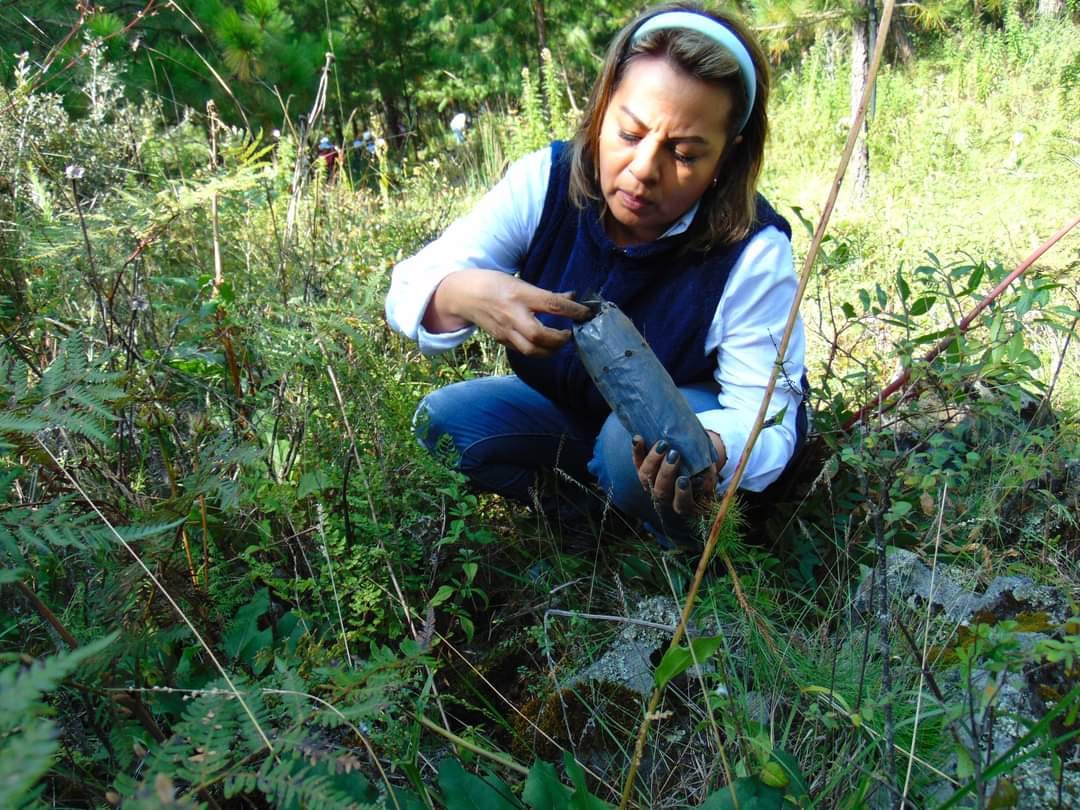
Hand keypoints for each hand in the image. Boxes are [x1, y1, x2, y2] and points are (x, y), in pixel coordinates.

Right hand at [424, 269, 591, 356]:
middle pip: (539, 335)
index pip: (552, 304)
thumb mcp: (521, 282)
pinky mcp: (501, 340)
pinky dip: (538, 351)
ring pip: (531, 350)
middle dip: (559, 340)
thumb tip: (572, 297)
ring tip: (560, 343)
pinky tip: (545, 346)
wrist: (464, 295)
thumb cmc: (494, 284)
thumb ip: (546, 294)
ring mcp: (506, 330)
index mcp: (520, 295)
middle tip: (570, 334)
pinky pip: (523, 351)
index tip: (587, 313)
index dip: (573, 310)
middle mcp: (513, 314)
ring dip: (550, 350)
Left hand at [632, 431, 726, 515]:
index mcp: (684, 502)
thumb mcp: (709, 473)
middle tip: (674, 455)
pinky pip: (636, 462)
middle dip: (666, 473)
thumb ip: (707, 479)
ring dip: (653, 460)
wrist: (692, 455)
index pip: (681, 505)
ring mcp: (652, 483)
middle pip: (660, 491)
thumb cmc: (703, 470)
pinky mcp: (642, 469)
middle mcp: (665, 496)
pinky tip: (638, 438)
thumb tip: (701, 480)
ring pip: (645, 477)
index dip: (682, 494)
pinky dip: (637, 450)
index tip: (684, 479)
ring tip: (662, 444)